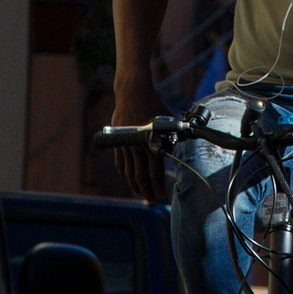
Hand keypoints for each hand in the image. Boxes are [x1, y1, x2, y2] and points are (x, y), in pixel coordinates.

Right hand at [110, 74, 165, 202]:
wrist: (132, 94)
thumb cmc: (154, 106)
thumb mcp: (168, 122)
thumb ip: (171, 138)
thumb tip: (174, 152)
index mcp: (149, 143)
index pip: (154, 170)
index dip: (157, 184)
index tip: (161, 194)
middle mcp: (136, 146)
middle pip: (140, 174)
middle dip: (147, 189)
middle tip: (152, 199)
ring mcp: (125, 144)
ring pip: (128, 170)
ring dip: (134, 184)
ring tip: (141, 193)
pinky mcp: (117, 141)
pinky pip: (120, 161)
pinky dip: (124, 172)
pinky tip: (128, 178)